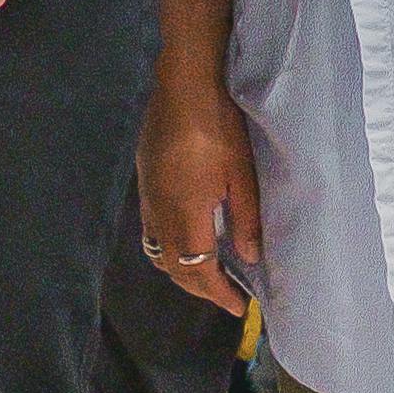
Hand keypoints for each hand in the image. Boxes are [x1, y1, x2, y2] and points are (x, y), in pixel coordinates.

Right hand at [134, 75, 260, 316]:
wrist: (182, 85)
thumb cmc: (218, 126)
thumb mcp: (242, 175)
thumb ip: (246, 219)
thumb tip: (249, 257)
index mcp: (185, 214)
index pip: (198, 270)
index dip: (218, 293)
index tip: (238, 307)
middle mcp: (159, 213)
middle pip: (173, 267)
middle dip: (199, 289)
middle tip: (227, 297)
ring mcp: (147, 198)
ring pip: (158, 251)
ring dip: (181, 271)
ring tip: (207, 275)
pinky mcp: (144, 183)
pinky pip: (151, 231)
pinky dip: (169, 248)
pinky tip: (187, 240)